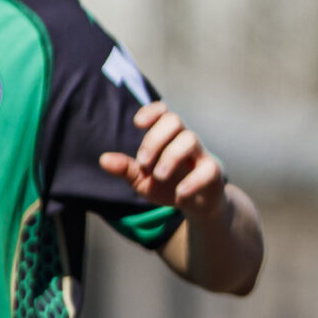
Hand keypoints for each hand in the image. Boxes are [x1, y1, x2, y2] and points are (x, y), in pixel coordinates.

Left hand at [101, 102, 229, 216]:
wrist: (194, 206)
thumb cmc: (167, 186)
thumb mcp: (141, 180)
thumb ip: (125, 169)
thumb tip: (103, 160)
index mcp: (167, 137)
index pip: (163, 111)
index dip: (152, 111)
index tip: (138, 124)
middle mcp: (185, 140)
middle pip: (174, 120)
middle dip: (155, 139)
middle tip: (143, 163)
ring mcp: (201, 155)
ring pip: (190, 139)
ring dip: (170, 157)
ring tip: (158, 176)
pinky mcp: (214, 174)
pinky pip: (207, 169)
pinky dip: (192, 182)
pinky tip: (179, 194)